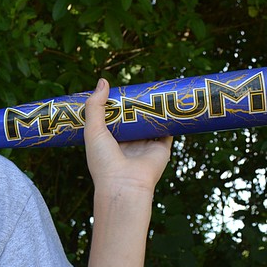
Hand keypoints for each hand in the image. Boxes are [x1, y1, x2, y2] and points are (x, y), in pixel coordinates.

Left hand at [83, 78, 171, 195]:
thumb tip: (103, 81)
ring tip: (157, 91)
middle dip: (137, 105)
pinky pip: (169, 131)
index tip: (120, 89)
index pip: (114, 118)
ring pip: (152, 123)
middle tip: (141, 87)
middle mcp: (128, 143)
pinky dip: (172, 120)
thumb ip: (95, 106)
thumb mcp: (93, 130)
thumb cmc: (103, 160)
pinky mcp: (161, 149)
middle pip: (134, 119)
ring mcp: (145, 146)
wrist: (124, 184)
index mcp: (109, 141)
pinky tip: (174, 105)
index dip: (117, 104)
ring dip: (155, 110)